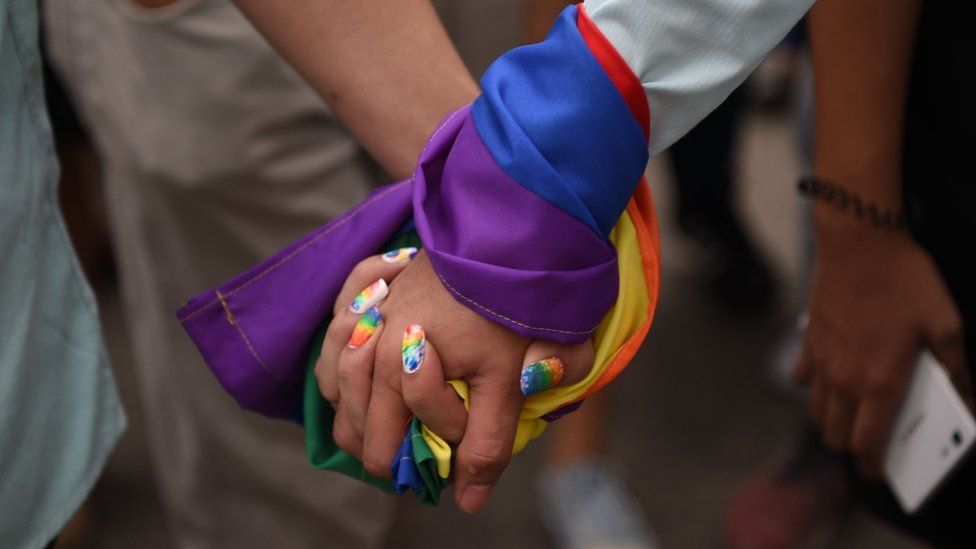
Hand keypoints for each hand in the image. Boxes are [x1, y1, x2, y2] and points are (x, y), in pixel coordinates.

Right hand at [316, 249, 592, 511]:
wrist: (501, 230)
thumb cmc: (508, 307)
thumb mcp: (507, 380)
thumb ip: (487, 444)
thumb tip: (467, 502)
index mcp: (398, 369)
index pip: (396, 440)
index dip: (434, 448)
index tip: (464, 437)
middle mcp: (368, 345)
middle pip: (355, 422)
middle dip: (382, 446)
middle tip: (408, 456)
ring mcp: (362, 318)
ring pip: (333, 384)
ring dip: (355, 412)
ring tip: (381, 428)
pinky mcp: (367, 295)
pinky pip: (332, 337)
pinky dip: (340, 355)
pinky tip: (361, 366)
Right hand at [795, 216, 971, 477]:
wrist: (859, 242)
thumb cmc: (905, 281)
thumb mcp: (945, 323)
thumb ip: (955, 368)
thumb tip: (967, 399)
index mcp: (881, 382)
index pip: (868, 444)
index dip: (873, 466)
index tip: (880, 472)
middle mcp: (844, 380)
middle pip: (835, 436)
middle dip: (852, 448)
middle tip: (870, 445)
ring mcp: (821, 362)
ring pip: (817, 413)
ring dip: (832, 423)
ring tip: (852, 417)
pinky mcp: (808, 343)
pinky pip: (803, 380)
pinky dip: (815, 388)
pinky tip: (831, 378)